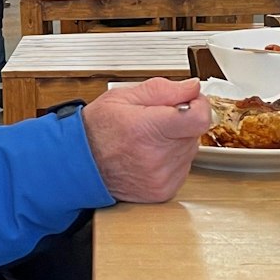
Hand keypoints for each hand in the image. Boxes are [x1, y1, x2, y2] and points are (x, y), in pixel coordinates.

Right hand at [82, 78, 210, 203]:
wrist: (80, 163)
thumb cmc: (97, 130)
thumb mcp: (124, 97)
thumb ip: (163, 89)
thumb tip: (191, 87)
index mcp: (147, 128)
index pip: (199, 119)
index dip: (199, 105)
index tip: (190, 102)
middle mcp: (156, 157)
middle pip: (194, 133)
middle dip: (181, 123)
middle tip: (156, 121)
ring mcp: (161, 178)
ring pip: (189, 151)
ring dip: (176, 142)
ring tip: (149, 140)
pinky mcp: (163, 192)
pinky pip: (182, 169)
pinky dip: (171, 160)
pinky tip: (150, 155)